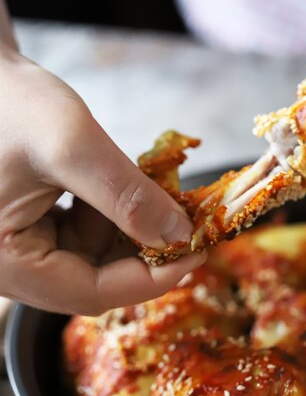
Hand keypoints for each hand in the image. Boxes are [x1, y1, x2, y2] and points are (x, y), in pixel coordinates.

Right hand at [0, 48, 205, 314]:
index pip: (94, 293)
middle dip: (144, 249)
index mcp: (7, 262)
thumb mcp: (73, 147)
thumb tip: (179, 237)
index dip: (153, 278)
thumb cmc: (10, 103)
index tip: (197, 252)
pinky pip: (82, 238)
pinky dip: (113, 216)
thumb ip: (127, 197)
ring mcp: (20, 251)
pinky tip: (122, 186)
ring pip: (95, 259)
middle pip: (96, 281)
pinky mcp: (32, 231)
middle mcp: (10, 268)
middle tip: (184, 219)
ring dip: (130, 229)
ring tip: (149, 188)